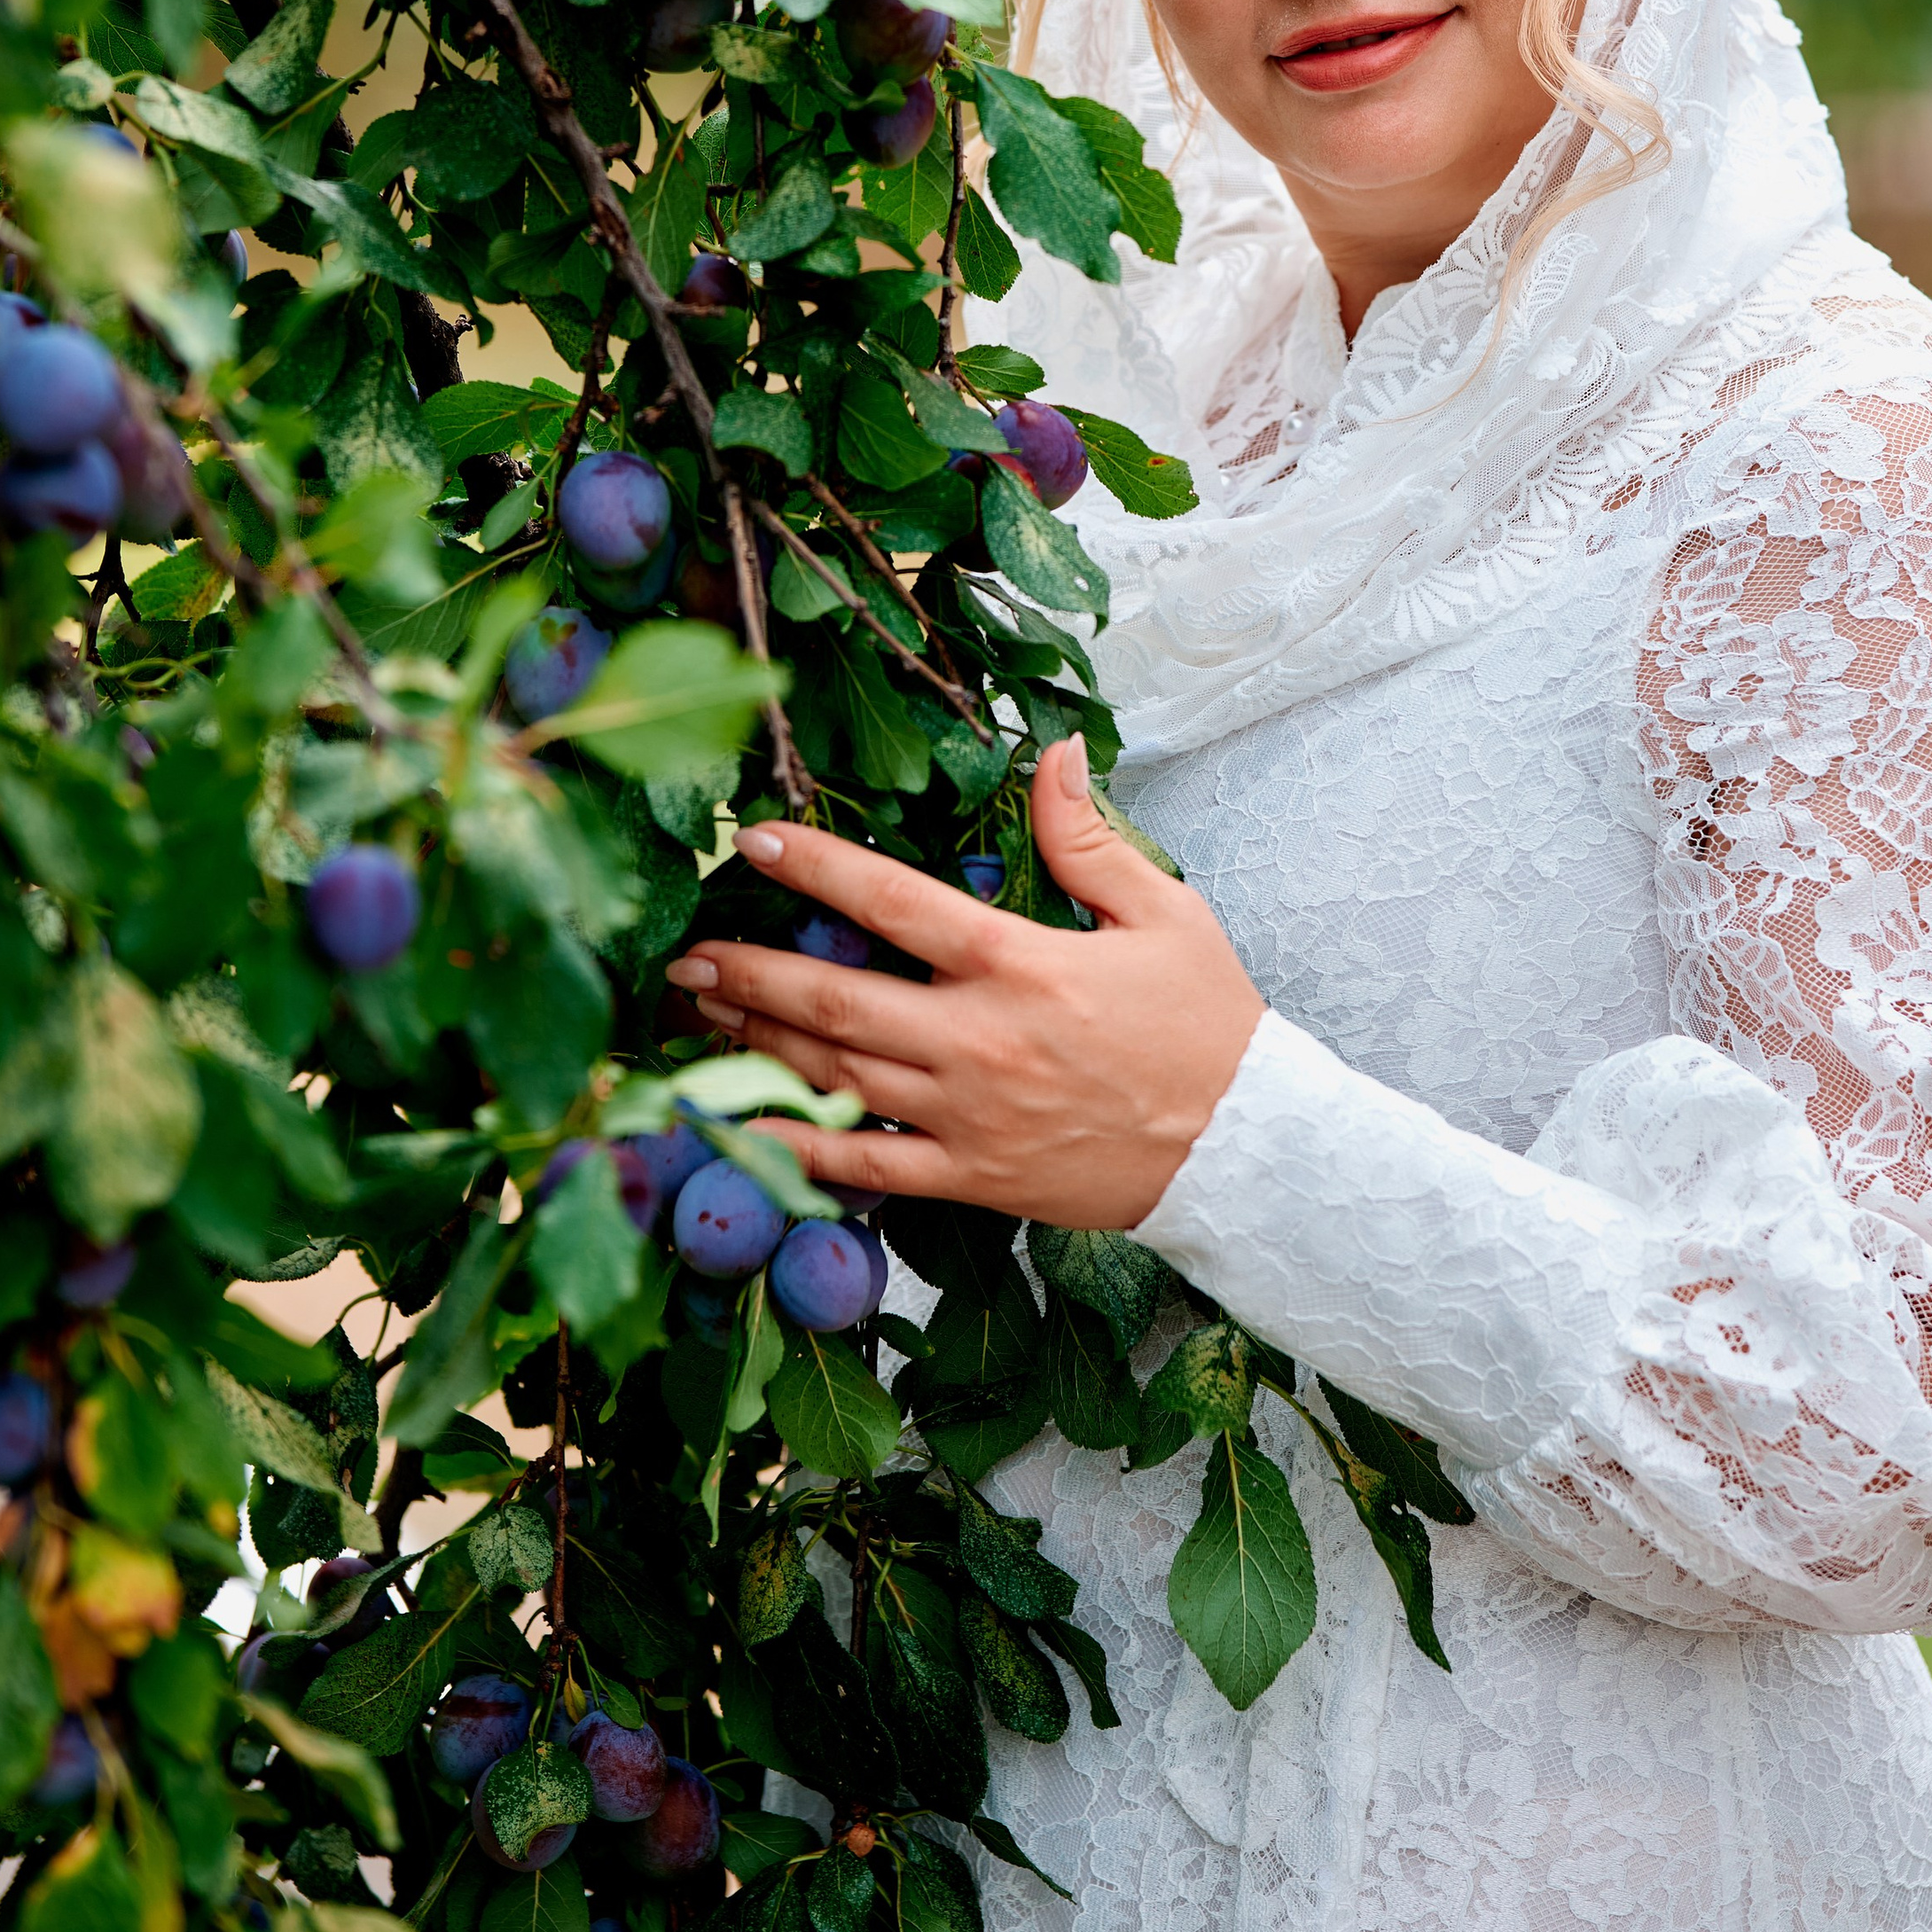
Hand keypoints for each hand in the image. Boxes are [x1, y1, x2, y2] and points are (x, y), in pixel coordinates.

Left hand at [665, 736, 1263, 1229]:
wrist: (1247, 1151)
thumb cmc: (1207, 1024)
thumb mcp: (1164, 912)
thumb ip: (1089, 839)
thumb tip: (1055, 753)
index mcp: (1019, 964)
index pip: (893, 901)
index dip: (815, 868)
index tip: (753, 844)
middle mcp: (979, 1039)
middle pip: (835, 998)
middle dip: (749, 974)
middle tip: (684, 956)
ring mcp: (969, 1115)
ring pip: (836, 1077)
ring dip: (756, 1048)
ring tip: (699, 1023)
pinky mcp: (973, 1178)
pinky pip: (867, 1168)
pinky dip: (796, 1151)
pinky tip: (740, 1131)